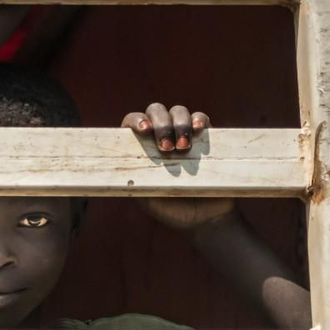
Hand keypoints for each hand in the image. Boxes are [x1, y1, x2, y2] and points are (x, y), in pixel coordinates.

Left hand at [126, 102, 233, 228]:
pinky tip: (199, 129)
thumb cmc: (171, 210)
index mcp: (142, 149)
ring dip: (180, 124)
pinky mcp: (205, 138)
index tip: (144, 130)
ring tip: (183, 148)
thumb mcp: (148, 200)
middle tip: (167, 148)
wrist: (205, 218)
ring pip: (178, 111)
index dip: (135, 120)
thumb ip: (138, 185)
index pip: (132, 123)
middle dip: (161, 124)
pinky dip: (199, 119)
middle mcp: (161, 137)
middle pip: (156, 111)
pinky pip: (202, 118)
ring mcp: (183, 134)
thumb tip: (124, 175)